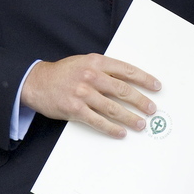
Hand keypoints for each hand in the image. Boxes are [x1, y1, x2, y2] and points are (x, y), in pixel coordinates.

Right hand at [21, 54, 160, 137]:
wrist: (37, 82)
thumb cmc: (64, 72)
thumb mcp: (86, 61)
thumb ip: (105, 68)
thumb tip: (129, 80)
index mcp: (97, 62)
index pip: (127, 70)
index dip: (144, 79)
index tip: (156, 86)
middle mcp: (91, 76)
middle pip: (123, 90)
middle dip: (141, 101)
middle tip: (151, 109)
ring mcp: (83, 93)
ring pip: (113, 108)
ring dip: (130, 117)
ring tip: (140, 123)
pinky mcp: (75, 109)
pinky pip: (98, 121)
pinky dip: (111, 128)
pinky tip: (121, 132)